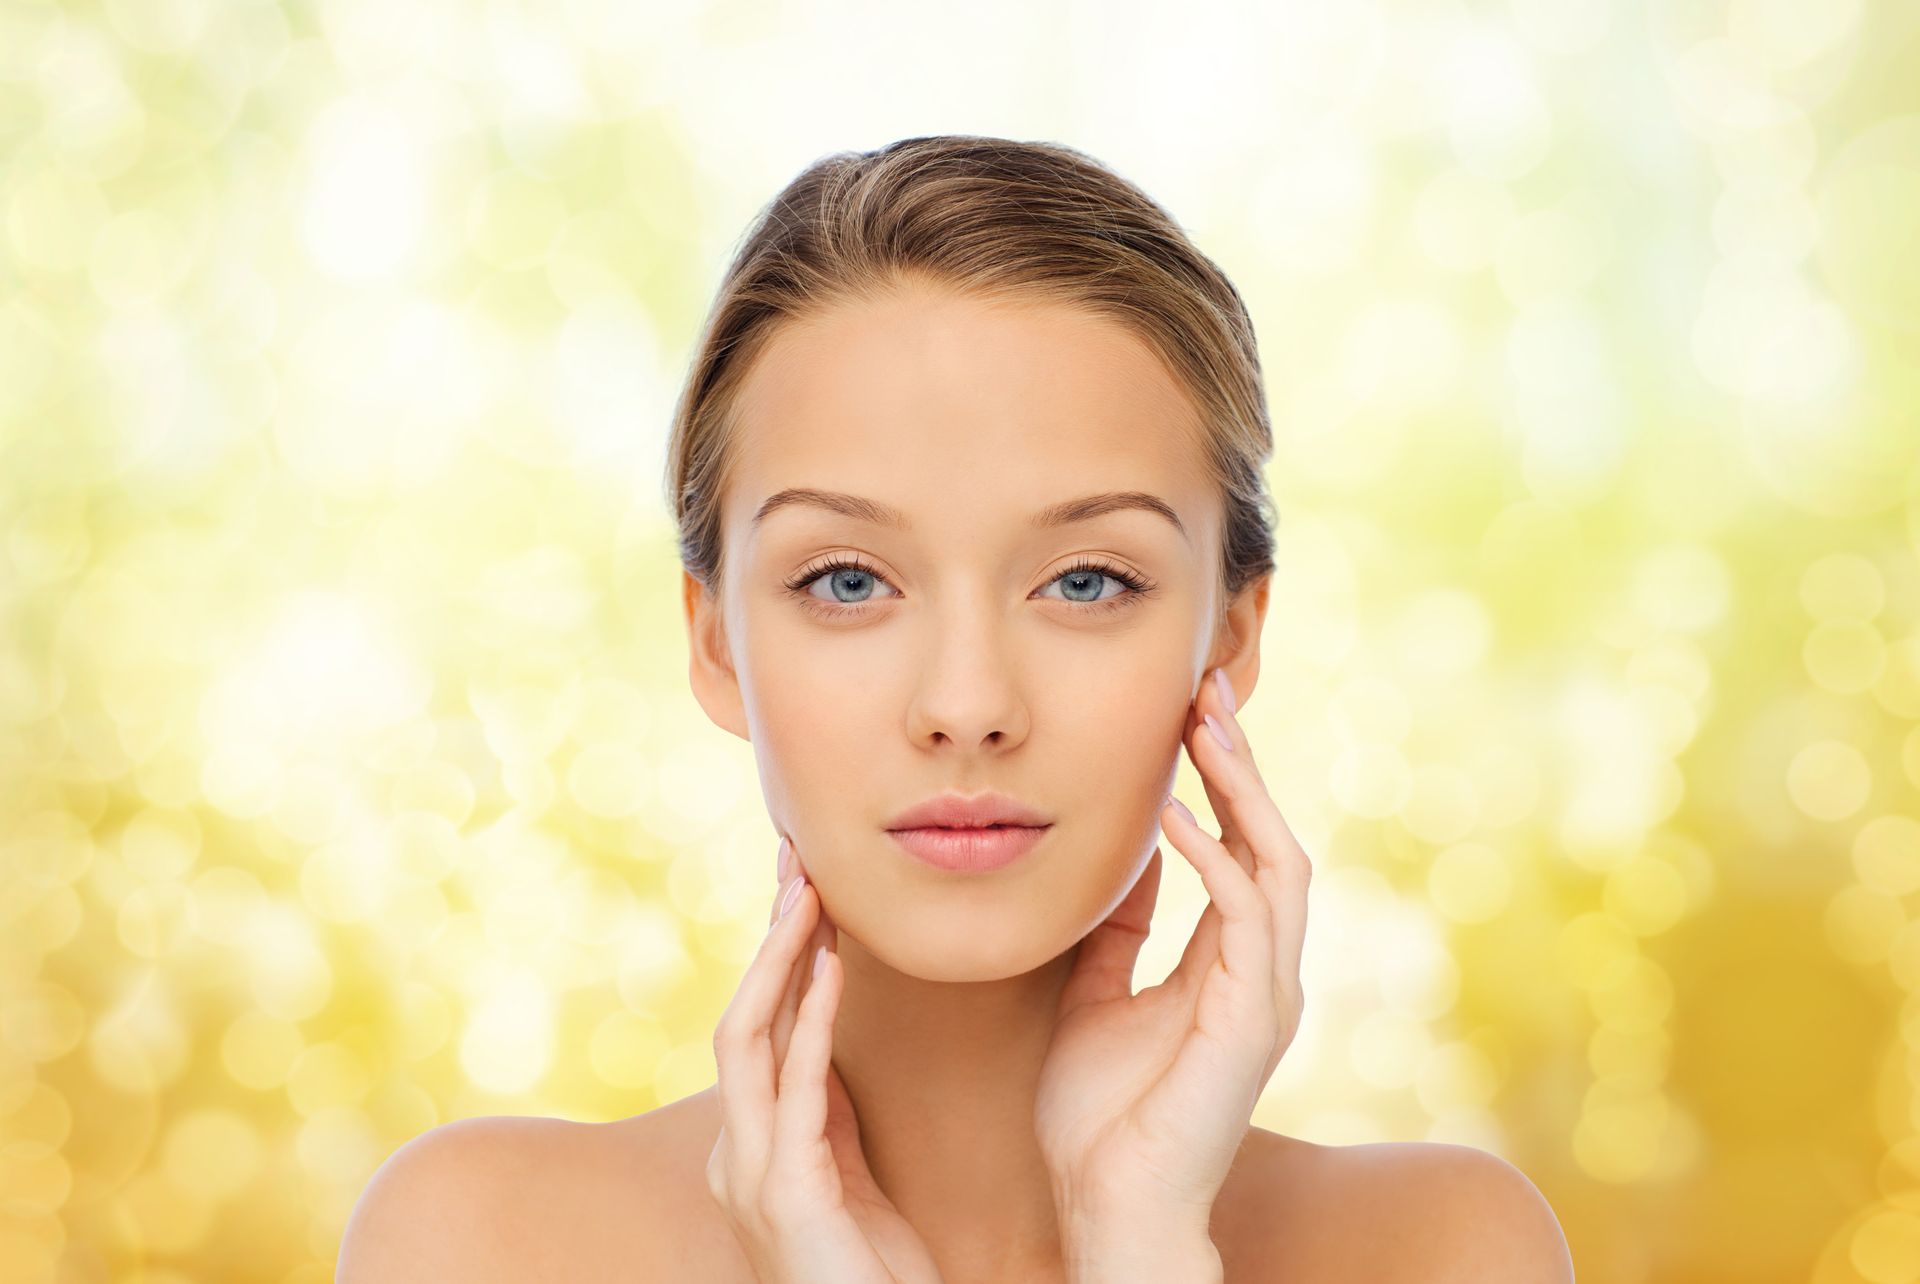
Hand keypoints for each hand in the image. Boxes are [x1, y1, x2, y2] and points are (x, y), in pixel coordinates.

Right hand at [707, 837, 946, 1283]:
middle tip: (796, 856)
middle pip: (740, 1015)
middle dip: (768, 935)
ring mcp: (750, 1173)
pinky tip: (832, 967)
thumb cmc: (872, 1275)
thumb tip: (825, 1038)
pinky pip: (795, 1087)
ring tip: (810, 891)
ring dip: (780, 958)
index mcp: (749, 1145)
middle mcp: (734, 1152)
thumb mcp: (847, 1175)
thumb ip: (828, 1112)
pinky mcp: (785, 1193)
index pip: (754, 1027)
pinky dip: (811, 1019)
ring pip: (747, 1037)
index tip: (803, 884)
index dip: (776, 953)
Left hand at [1035, 667, 1310, 1233]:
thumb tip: (1129, 859)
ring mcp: (1268, 993)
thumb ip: (1122, 931)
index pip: (1241, 847)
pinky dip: (1215, 857)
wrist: (1106, 1204)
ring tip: (1201, 725)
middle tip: (1206, 688)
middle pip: (1272, 838)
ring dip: (1241, 789)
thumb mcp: (1097, 995)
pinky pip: (1248, 914)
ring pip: (1279, 861)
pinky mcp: (1254, 1017)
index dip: (1220, 779)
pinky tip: (1173, 812)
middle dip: (1241, 762)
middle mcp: (1263, 971)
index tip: (1187, 712)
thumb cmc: (1099, 1117)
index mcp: (1230, 965)